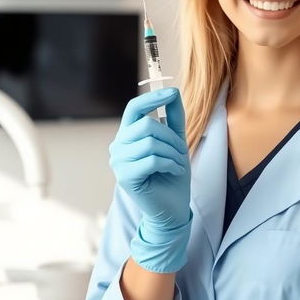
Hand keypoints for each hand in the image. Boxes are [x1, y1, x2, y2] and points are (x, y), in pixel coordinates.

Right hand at [108, 87, 192, 271]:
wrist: (172, 208)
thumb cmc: (171, 175)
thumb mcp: (176, 142)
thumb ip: (174, 118)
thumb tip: (173, 91)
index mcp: (127, 135)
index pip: (134, 108)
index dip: (152, 98)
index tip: (171, 92)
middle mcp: (118, 146)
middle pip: (147, 124)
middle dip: (172, 137)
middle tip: (181, 152)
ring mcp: (118, 162)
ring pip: (151, 142)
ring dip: (173, 153)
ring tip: (177, 164)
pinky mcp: (125, 177)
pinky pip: (152, 159)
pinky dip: (170, 164)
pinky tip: (174, 172)